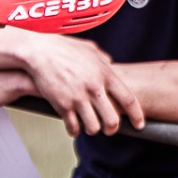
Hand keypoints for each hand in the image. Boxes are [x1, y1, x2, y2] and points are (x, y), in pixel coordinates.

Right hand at [20, 35, 143, 135]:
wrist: (38, 51)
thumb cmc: (63, 48)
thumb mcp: (90, 48)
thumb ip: (104, 59)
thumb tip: (112, 65)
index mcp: (104, 73)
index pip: (129, 100)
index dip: (137, 116)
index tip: (139, 125)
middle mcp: (94, 87)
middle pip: (112, 121)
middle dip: (112, 129)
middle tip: (109, 128)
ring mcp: (78, 98)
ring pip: (93, 128)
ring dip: (92, 129)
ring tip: (89, 125)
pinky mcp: (62, 105)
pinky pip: (73, 128)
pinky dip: (75, 130)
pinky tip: (74, 126)